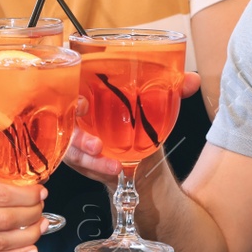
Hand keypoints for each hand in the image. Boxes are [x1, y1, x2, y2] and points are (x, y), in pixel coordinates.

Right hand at [61, 72, 201, 185]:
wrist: (139, 155)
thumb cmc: (139, 119)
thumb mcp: (153, 103)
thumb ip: (173, 89)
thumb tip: (192, 80)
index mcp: (87, 85)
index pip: (65, 82)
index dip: (66, 91)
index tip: (81, 102)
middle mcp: (73, 109)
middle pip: (59, 117)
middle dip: (74, 131)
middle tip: (94, 140)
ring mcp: (71, 134)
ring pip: (66, 143)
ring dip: (84, 153)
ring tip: (106, 159)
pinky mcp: (75, 155)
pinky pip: (75, 161)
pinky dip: (94, 167)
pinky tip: (111, 170)